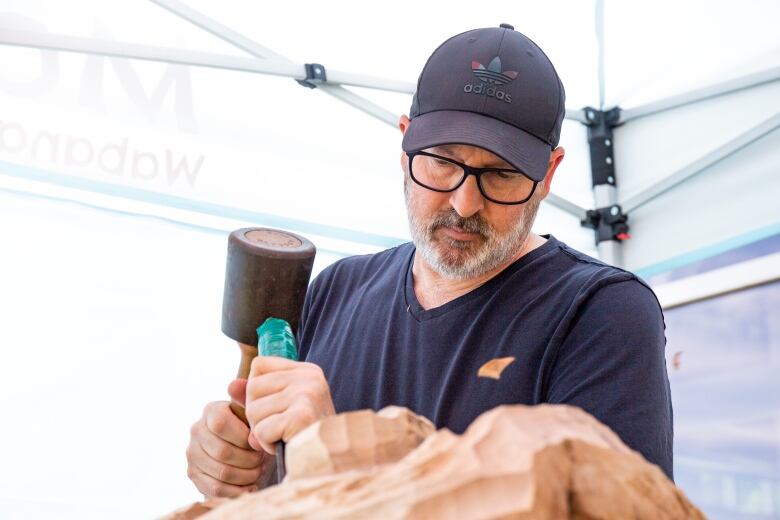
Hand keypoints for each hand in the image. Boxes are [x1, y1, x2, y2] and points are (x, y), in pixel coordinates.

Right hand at [186, 379, 269, 497]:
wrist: (240, 446)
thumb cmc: (249, 426)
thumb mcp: (251, 412)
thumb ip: (245, 397)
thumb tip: (234, 385)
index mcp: (211, 411)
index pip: (221, 424)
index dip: (244, 437)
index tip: (258, 441)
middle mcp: (196, 430)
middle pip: (223, 452)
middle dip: (249, 460)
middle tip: (262, 460)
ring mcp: (192, 453)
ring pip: (222, 472)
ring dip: (246, 475)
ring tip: (258, 471)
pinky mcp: (193, 474)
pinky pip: (215, 488)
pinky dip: (236, 490)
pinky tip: (249, 485)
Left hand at [245, 357, 335, 453]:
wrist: (329, 461)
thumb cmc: (304, 434)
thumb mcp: (282, 407)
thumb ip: (257, 394)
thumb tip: (230, 386)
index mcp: (307, 371)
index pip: (259, 365)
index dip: (256, 390)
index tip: (274, 407)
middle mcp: (309, 377)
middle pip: (253, 387)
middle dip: (257, 414)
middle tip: (279, 427)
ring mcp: (307, 394)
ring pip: (253, 410)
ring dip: (262, 431)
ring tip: (284, 436)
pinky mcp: (301, 416)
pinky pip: (261, 430)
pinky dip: (267, 444)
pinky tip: (285, 444)